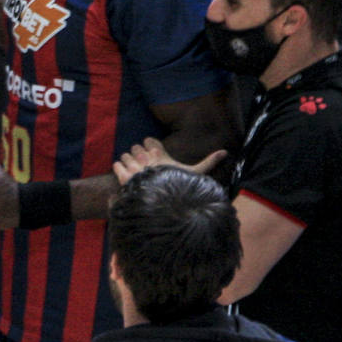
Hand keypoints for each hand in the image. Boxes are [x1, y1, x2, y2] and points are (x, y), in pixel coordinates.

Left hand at [112, 137, 226, 184]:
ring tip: (135, 171)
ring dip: (127, 161)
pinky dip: (119, 169)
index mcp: (158, 152)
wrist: (160, 202)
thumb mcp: (194, 173)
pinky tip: (126, 176)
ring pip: (124, 154)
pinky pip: (116, 164)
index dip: (149, 146)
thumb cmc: (177, 185)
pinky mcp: (122, 175)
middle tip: (144, 165)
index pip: (148, 139)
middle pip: (134, 146)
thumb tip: (226, 151)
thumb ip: (208, 162)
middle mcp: (144, 156)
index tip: (154, 155)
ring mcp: (132, 165)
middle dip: (137, 154)